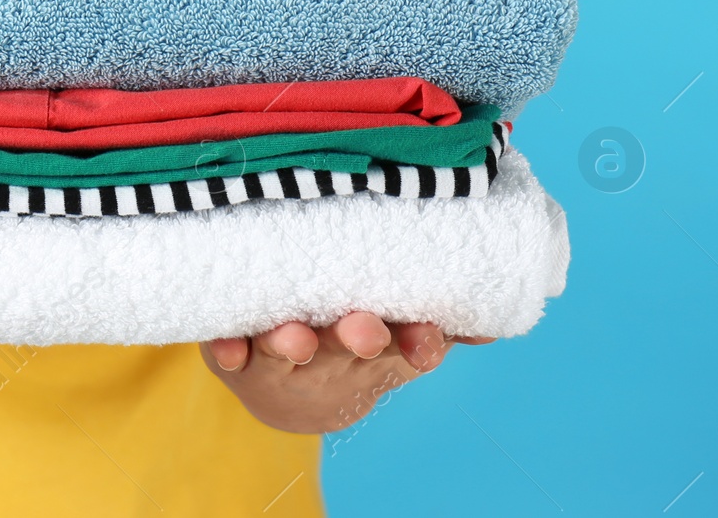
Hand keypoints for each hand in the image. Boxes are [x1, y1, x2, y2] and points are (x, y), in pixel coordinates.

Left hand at [200, 312, 492, 433]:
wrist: (286, 393)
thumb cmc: (348, 343)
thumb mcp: (399, 337)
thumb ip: (438, 326)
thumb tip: (491, 325)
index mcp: (374, 347)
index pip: (405, 345)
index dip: (416, 344)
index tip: (427, 345)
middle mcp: (327, 355)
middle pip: (344, 345)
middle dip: (355, 337)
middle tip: (364, 330)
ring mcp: (277, 354)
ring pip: (285, 349)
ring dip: (289, 344)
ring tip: (293, 336)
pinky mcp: (232, 352)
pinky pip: (225, 351)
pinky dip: (226, 349)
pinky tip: (226, 346)